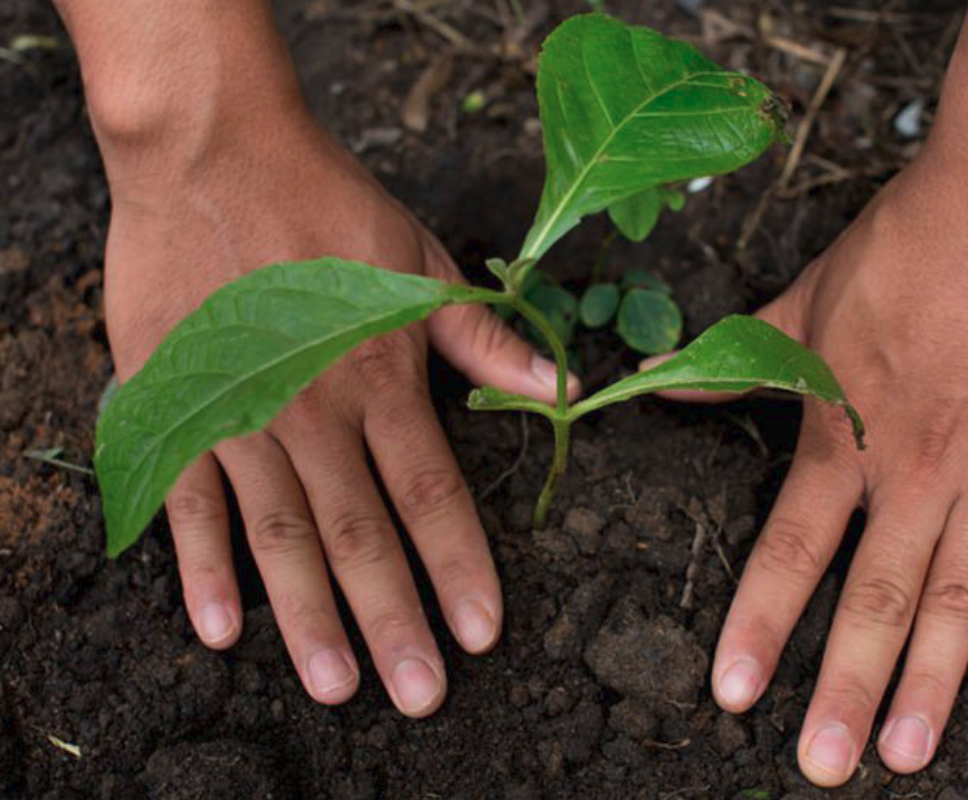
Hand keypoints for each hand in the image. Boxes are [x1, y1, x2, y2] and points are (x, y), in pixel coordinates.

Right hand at [102, 110, 574, 714]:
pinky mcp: (176, 407)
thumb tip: (560, 384)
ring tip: (337, 685)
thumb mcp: (423, 263)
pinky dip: (203, 565)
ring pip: (282, 536)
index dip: (460, 568)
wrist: (214, 153)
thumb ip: (483, 339)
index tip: (483, 634)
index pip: (432, 495)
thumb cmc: (328, 204)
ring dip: (309, 617)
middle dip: (394, 621)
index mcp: (382, 380)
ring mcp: (240, 415)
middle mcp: (314, 413)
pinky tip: (222, 628)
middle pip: (362, 537)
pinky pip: (189, 500)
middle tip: (417, 695)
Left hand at [705, 143, 967, 781]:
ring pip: (957, 599)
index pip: (791, 551)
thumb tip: (654, 382)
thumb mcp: (803, 299)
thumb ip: (732, 359)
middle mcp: (916, 470)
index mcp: (846, 433)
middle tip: (822, 766)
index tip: (736, 694)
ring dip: (930, 685)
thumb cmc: (908, 244)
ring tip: (902, 752)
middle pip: (875, 599)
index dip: (761, 626)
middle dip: (843, 687)